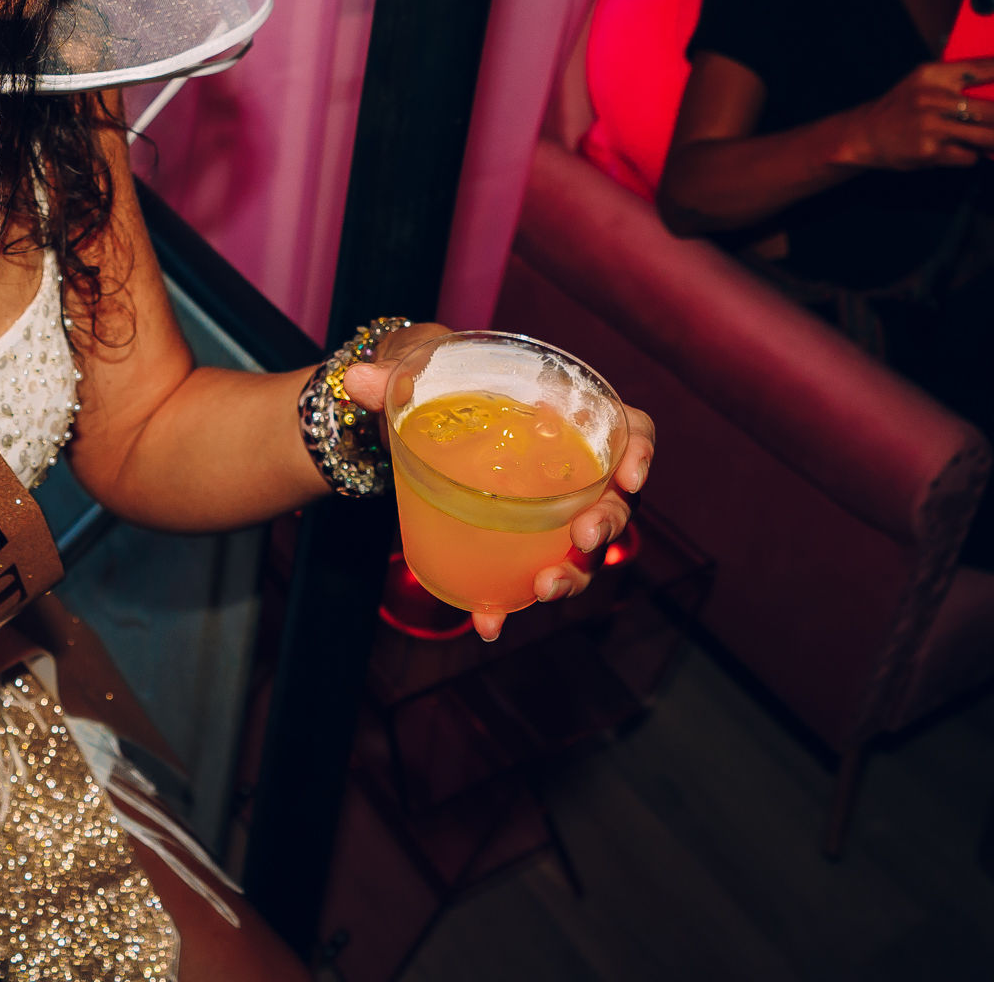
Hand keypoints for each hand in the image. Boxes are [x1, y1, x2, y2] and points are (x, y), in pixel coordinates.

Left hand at [345, 340, 659, 642]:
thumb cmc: (445, 386)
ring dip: (571, 574)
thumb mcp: (422, 373)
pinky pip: (527, 577)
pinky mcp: (521, 546)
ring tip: (543, 589)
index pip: (630, 429)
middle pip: (615, 501)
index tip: (630, 474)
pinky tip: (486, 621)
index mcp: (568, 415)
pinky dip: (508, 603)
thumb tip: (354, 377)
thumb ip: (394, 374)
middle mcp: (572, 469)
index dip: (640, 451)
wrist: (419, 423)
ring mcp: (552, 514)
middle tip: (584, 537)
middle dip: (608, 523)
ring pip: (582, 551)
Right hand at [837, 57, 993, 170]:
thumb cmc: (901, 107)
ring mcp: (932, 126)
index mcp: (936, 73)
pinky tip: (985, 156)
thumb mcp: (924, 84)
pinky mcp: (930, 152)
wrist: (863, 135)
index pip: (988, 66)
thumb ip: (958, 86)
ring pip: (989, 138)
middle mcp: (934, 97)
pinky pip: (969, 156)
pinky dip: (981, 157)